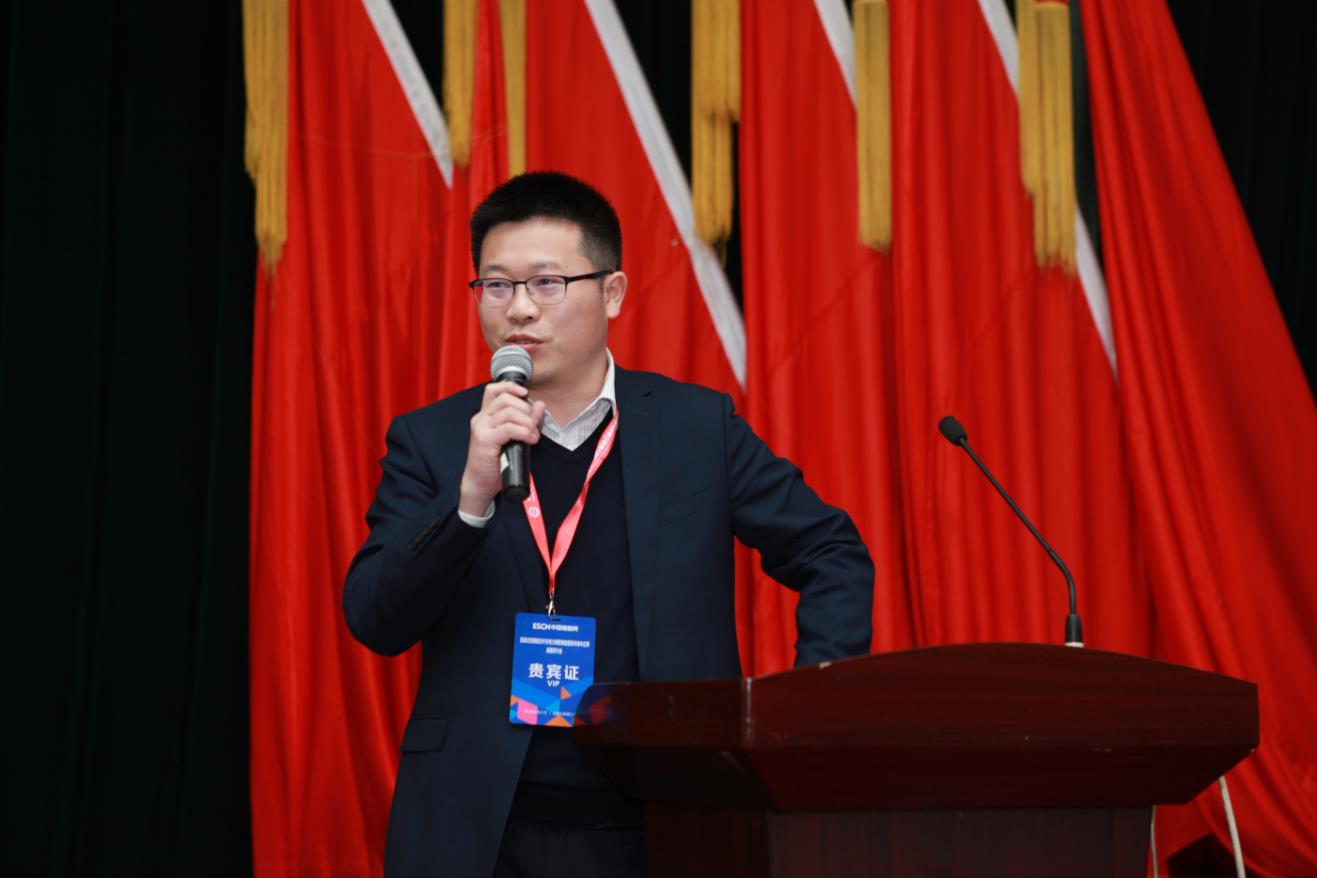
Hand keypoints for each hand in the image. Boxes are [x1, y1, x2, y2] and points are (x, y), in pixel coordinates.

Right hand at [459, 381, 544, 515]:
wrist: (480, 483)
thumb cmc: (496, 462)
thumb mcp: (513, 437)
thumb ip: (526, 420)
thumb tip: (539, 405)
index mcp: (486, 415)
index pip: (494, 389)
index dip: (511, 387)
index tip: (525, 393)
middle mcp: (481, 418)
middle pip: (505, 399)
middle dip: (525, 409)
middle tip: (533, 425)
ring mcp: (481, 428)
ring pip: (509, 412)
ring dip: (527, 422)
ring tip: (533, 435)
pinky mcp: (485, 440)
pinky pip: (509, 428)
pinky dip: (524, 432)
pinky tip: (530, 440)